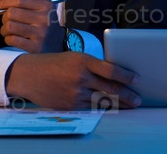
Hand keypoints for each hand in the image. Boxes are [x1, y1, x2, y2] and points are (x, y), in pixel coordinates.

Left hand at [0, 0, 64, 53]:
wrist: (59, 42)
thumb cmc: (44, 22)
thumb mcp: (37, 7)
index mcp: (45, 5)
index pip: (19, 0)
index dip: (4, 2)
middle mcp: (44, 18)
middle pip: (12, 13)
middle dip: (4, 17)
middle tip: (6, 20)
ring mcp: (40, 34)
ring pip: (10, 26)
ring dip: (4, 29)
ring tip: (9, 30)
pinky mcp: (36, 47)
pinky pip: (12, 40)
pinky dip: (8, 39)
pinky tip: (13, 38)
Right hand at [6, 52, 141, 109]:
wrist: (28, 75)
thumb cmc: (53, 63)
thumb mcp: (73, 58)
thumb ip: (92, 66)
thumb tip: (113, 76)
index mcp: (83, 60)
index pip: (111, 70)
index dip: (126, 76)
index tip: (136, 80)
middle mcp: (80, 77)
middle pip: (111, 88)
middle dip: (128, 95)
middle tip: (138, 99)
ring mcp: (75, 93)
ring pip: (102, 100)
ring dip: (119, 104)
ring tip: (130, 105)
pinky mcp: (69, 106)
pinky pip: (90, 107)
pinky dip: (101, 107)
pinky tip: (110, 107)